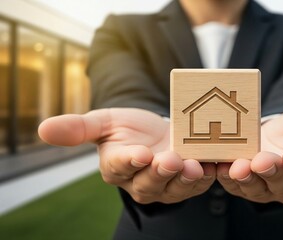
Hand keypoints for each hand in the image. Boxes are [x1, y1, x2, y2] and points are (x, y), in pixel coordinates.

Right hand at [38, 108, 215, 203]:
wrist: (158, 131)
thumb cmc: (130, 128)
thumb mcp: (105, 122)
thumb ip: (79, 128)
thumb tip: (42, 129)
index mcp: (116, 166)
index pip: (119, 167)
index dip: (128, 161)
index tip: (138, 152)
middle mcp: (140, 181)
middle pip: (149, 182)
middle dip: (159, 172)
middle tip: (169, 158)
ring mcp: (166, 185)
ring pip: (174, 188)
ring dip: (184, 178)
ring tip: (193, 165)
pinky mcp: (188, 183)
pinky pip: (197, 184)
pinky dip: (205, 177)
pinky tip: (212, 165)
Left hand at [217, 110, 282, 203]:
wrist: (272, 135)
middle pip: (282, 182)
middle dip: (272, 172)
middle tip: (262, 160)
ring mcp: (264, 186)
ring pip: (255, 187)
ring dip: (245, 178)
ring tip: (238, 166)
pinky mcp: (242, 183)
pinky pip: (232, 183)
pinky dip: (224, 176)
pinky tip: (217, 165)